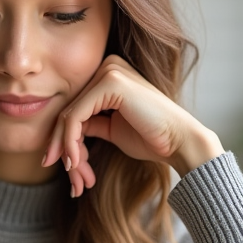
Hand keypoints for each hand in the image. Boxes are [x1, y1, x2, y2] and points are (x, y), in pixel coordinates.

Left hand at [42, 55, 223, 195]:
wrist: (180, 142)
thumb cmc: (151, 138)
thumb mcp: (112, 128)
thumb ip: (89, 123)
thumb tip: (62, 133)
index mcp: (109, 74)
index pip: (75, 107)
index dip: (66, 139)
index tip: (68, 166)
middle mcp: (107, 67)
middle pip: (68, 111)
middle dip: (63, 147)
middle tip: (67, 176)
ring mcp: (109, 72)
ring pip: (68, 115)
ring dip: (67, 150)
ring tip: (75, 175)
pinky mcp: (110, 82)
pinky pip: (76, 117)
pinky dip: (71, 142)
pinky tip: (76, 162)